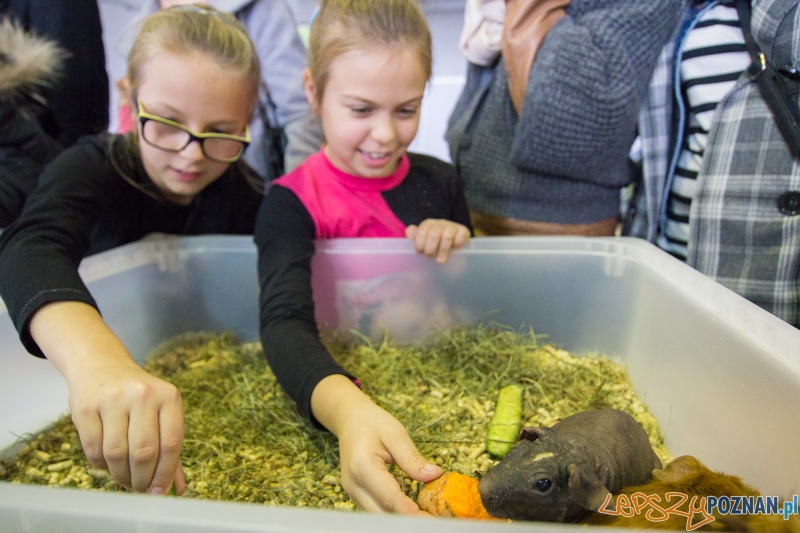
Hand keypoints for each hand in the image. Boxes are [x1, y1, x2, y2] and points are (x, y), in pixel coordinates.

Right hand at [30, 302, 184, 494]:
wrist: (101, 366)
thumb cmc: (138, 397)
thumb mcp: (161, 412)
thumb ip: (170, 449)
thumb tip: (177, 488)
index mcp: (168, 396)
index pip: (172, 443)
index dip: (165, 473)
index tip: (159, 492)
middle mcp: (142, 395)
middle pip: (144, 452)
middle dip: (142, 479)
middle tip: (140, 488)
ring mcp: (112, 399)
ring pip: (116, 454)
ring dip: (121, 475)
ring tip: (124, 477)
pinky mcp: (85, 407)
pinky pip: (93, 450)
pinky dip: (101, 465)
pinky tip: (107, 463)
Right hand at [311, 375, 442, 512]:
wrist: (351, 421)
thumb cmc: (372, 423)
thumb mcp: (395, 433)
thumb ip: (412, 457)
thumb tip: (434, 475)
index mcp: (362, 465)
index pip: (387, 494)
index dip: (406, 509)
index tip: (426, 517)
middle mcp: (353, 484)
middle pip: (381, 514)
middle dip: (407, 521)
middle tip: (433, 520)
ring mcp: (353, 493)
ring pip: (378, 517)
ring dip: (401, 520)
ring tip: (427, 518)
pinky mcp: (357, 497)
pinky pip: (376, 512)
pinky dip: (394, 515)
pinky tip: (414, 513)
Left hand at [406, 219, 469, 263]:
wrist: (452, 255)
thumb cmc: (434, 249)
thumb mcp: (422, 244)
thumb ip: (414, 238)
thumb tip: (410, 231)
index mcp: (427, 225)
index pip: (422, 231)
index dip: (420, 244)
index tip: (420, 253)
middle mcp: (439, 223)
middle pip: (434, 234)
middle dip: (430, 249)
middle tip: (430, 257)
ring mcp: (452, 226)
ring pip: (447, 236)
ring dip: (442, 250)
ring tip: (440, 260)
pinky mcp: (463, 231)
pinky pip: (461, 235)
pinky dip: (457, 244)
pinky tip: (454, 249)